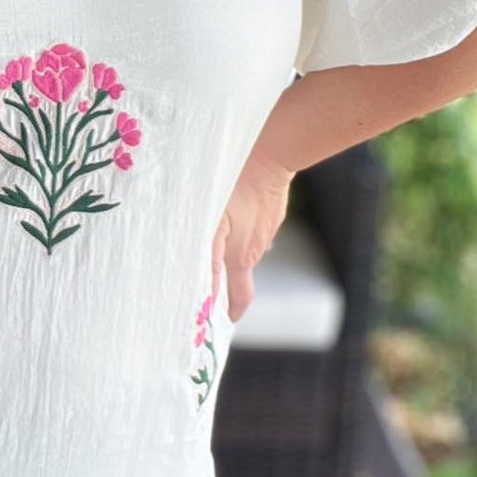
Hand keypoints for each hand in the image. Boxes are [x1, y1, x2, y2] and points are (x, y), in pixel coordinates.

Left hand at [211, 149, 295, 323]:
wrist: (270, 155)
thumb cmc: (234, 189)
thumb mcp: (213, 226)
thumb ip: (210, 261)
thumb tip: (207, 296)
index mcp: (241, 257)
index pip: (240, 296)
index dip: (232, 311)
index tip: (224, 321)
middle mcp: (257, 247)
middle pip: (239, 269)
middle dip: (225, 275)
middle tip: (204, 273)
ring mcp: (266, 228)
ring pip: (246, 243)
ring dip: (232, 243)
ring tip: (213, 234)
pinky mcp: (272, 209)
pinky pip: (253, 223)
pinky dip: (241, 222)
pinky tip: (232, 208)